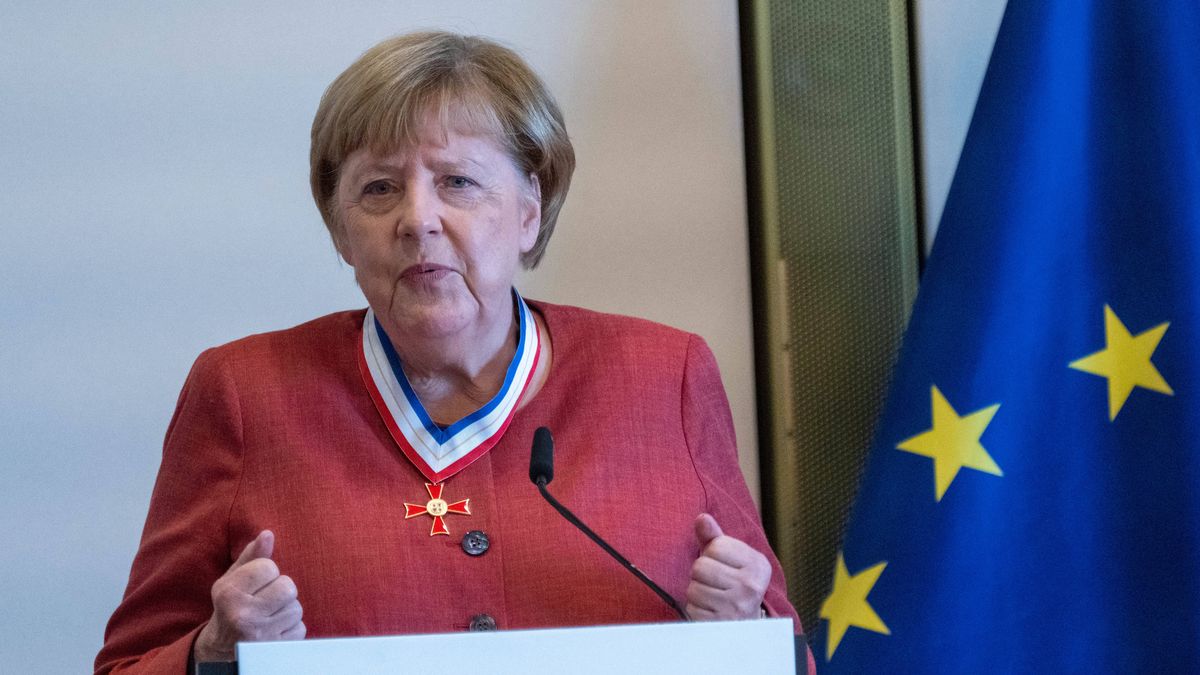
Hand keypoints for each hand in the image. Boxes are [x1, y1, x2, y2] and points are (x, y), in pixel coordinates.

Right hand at [193, 530, 304, 662]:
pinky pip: (300, 628)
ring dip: (286, 610)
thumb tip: (268, 534)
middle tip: (265, 600)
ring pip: (296, 608)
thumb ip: (251, 556)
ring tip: (268, 615)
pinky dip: (291, 628)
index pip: (269, 567)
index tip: (256, 584)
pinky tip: (273, 630)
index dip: (267, 573)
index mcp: (228, 593)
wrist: (221, 649)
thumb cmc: (231, 606)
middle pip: (287, 587)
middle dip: (280, 590)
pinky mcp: (274, 651)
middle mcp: (242, 615)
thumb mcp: (233, 580)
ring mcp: (259, 635)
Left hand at [685, 514, 770, 620]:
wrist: (745, 622)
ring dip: (696, 592)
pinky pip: (692, 608)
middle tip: (714, 582)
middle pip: (701, 566)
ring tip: (711, 596)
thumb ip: (714, 536)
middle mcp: (751, 585)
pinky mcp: (722, 624)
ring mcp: (738, 606)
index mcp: (757, 563)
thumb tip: (701, 518)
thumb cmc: (733, 581)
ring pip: (694, 589)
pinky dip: (695, 609)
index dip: (711, 553)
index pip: (716, 545)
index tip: (722, 564)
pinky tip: (709, 609)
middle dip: (700, 574)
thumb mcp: (729, 557)